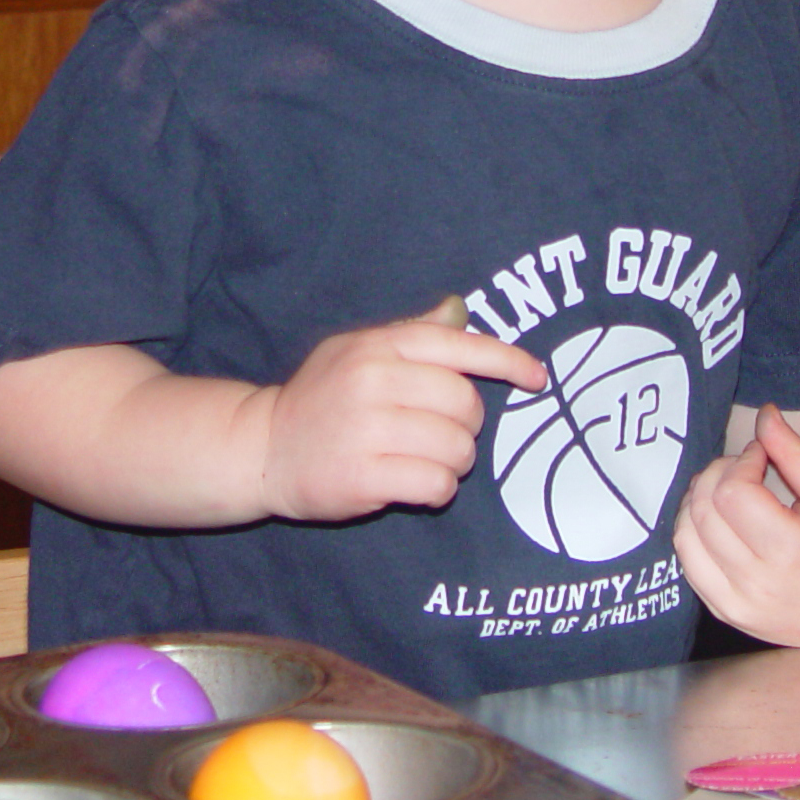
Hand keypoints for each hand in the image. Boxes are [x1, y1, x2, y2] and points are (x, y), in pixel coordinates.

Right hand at [259, 297, 544, 521]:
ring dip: (453, 462)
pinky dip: (437, 489)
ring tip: (425, 461)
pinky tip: (415, 484)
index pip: (460, 346)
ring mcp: (367, 430)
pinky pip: (437, 485)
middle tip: (440, 434)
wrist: (261, 446)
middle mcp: (374, 381)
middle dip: (466, 426)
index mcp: (379, 346)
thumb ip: (412, 333)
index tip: (538, 379)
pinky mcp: (363, 477)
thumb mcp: (358, 350)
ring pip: (458, 449)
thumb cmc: (320, 397)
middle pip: (466, 404)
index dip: (509, 361)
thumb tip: (460, 310)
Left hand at [674, 403, 799, 646]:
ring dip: (699, 501)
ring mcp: (736, 604)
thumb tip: (765, 414)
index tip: (760, 456)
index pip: (733, 493)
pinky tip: (721, 521)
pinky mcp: (724, 612)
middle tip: (745, 469)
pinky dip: (694, 532)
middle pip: (705, 510)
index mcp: (791, 553)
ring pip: (685, 535)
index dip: (741, 462)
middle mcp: (757, 584)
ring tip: (732, 492)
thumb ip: (798, 454)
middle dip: (718, 475)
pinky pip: (687, 561)